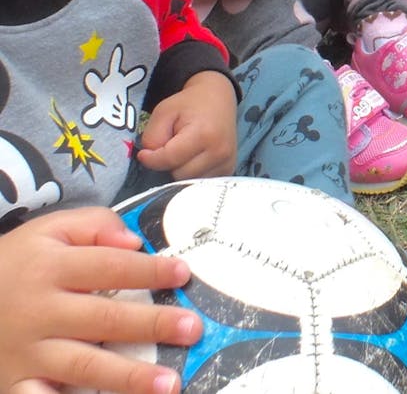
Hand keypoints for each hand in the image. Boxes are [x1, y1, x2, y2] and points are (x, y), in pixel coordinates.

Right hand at [0, 208, 200, 393]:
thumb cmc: (20, 263)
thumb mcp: (50, 231)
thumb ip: (94, 225)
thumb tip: (134, 241)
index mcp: (52, 268)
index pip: (109, 267)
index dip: (148, 270)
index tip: (182, 273)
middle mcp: (41, 311)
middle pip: (105, 319)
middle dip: (151, 325)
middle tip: (192, 328)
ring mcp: (29, 351)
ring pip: (85, 365)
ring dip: (129, 377)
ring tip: (171, 383)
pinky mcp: (16, 381)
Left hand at [137, 70, 237, 179]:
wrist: (218, 99)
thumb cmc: (190, 104)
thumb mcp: (163, 111)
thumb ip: (152, 137)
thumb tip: (150, 160)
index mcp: (204, 135)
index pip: (170, 159)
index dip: (152, 159)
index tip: (144, 154)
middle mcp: (220, 153)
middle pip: (180, 175)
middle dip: (169, 164)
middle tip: (171, 147)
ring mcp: (227, 163)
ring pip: (189, 181)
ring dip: (181, 170)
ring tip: (184, 152)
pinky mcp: (229, 169)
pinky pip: (201, 181)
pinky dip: (192, 173)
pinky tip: (194, 158)